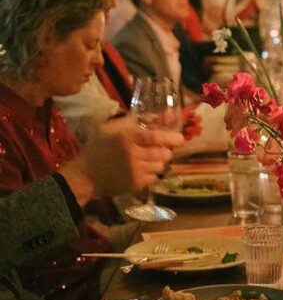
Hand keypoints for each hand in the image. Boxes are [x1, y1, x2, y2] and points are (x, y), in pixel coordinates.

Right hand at [62, 118, 183, 205]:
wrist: (84, 176)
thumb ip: (133, 121)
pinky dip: (152, 174)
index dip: (172, 138)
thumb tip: (158, 115)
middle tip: (160, 148)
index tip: (180, 139)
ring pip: (161, 166)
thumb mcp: (111, 128)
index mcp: (126, 138)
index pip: (156, 137)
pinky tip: (142, 169)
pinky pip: (155, 178)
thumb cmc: (97, 148)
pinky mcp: (135, 184)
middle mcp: (133, 154)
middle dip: (166, 150)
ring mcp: (135, 171)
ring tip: (149, 158)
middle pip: (163, 153)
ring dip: (159, 162)